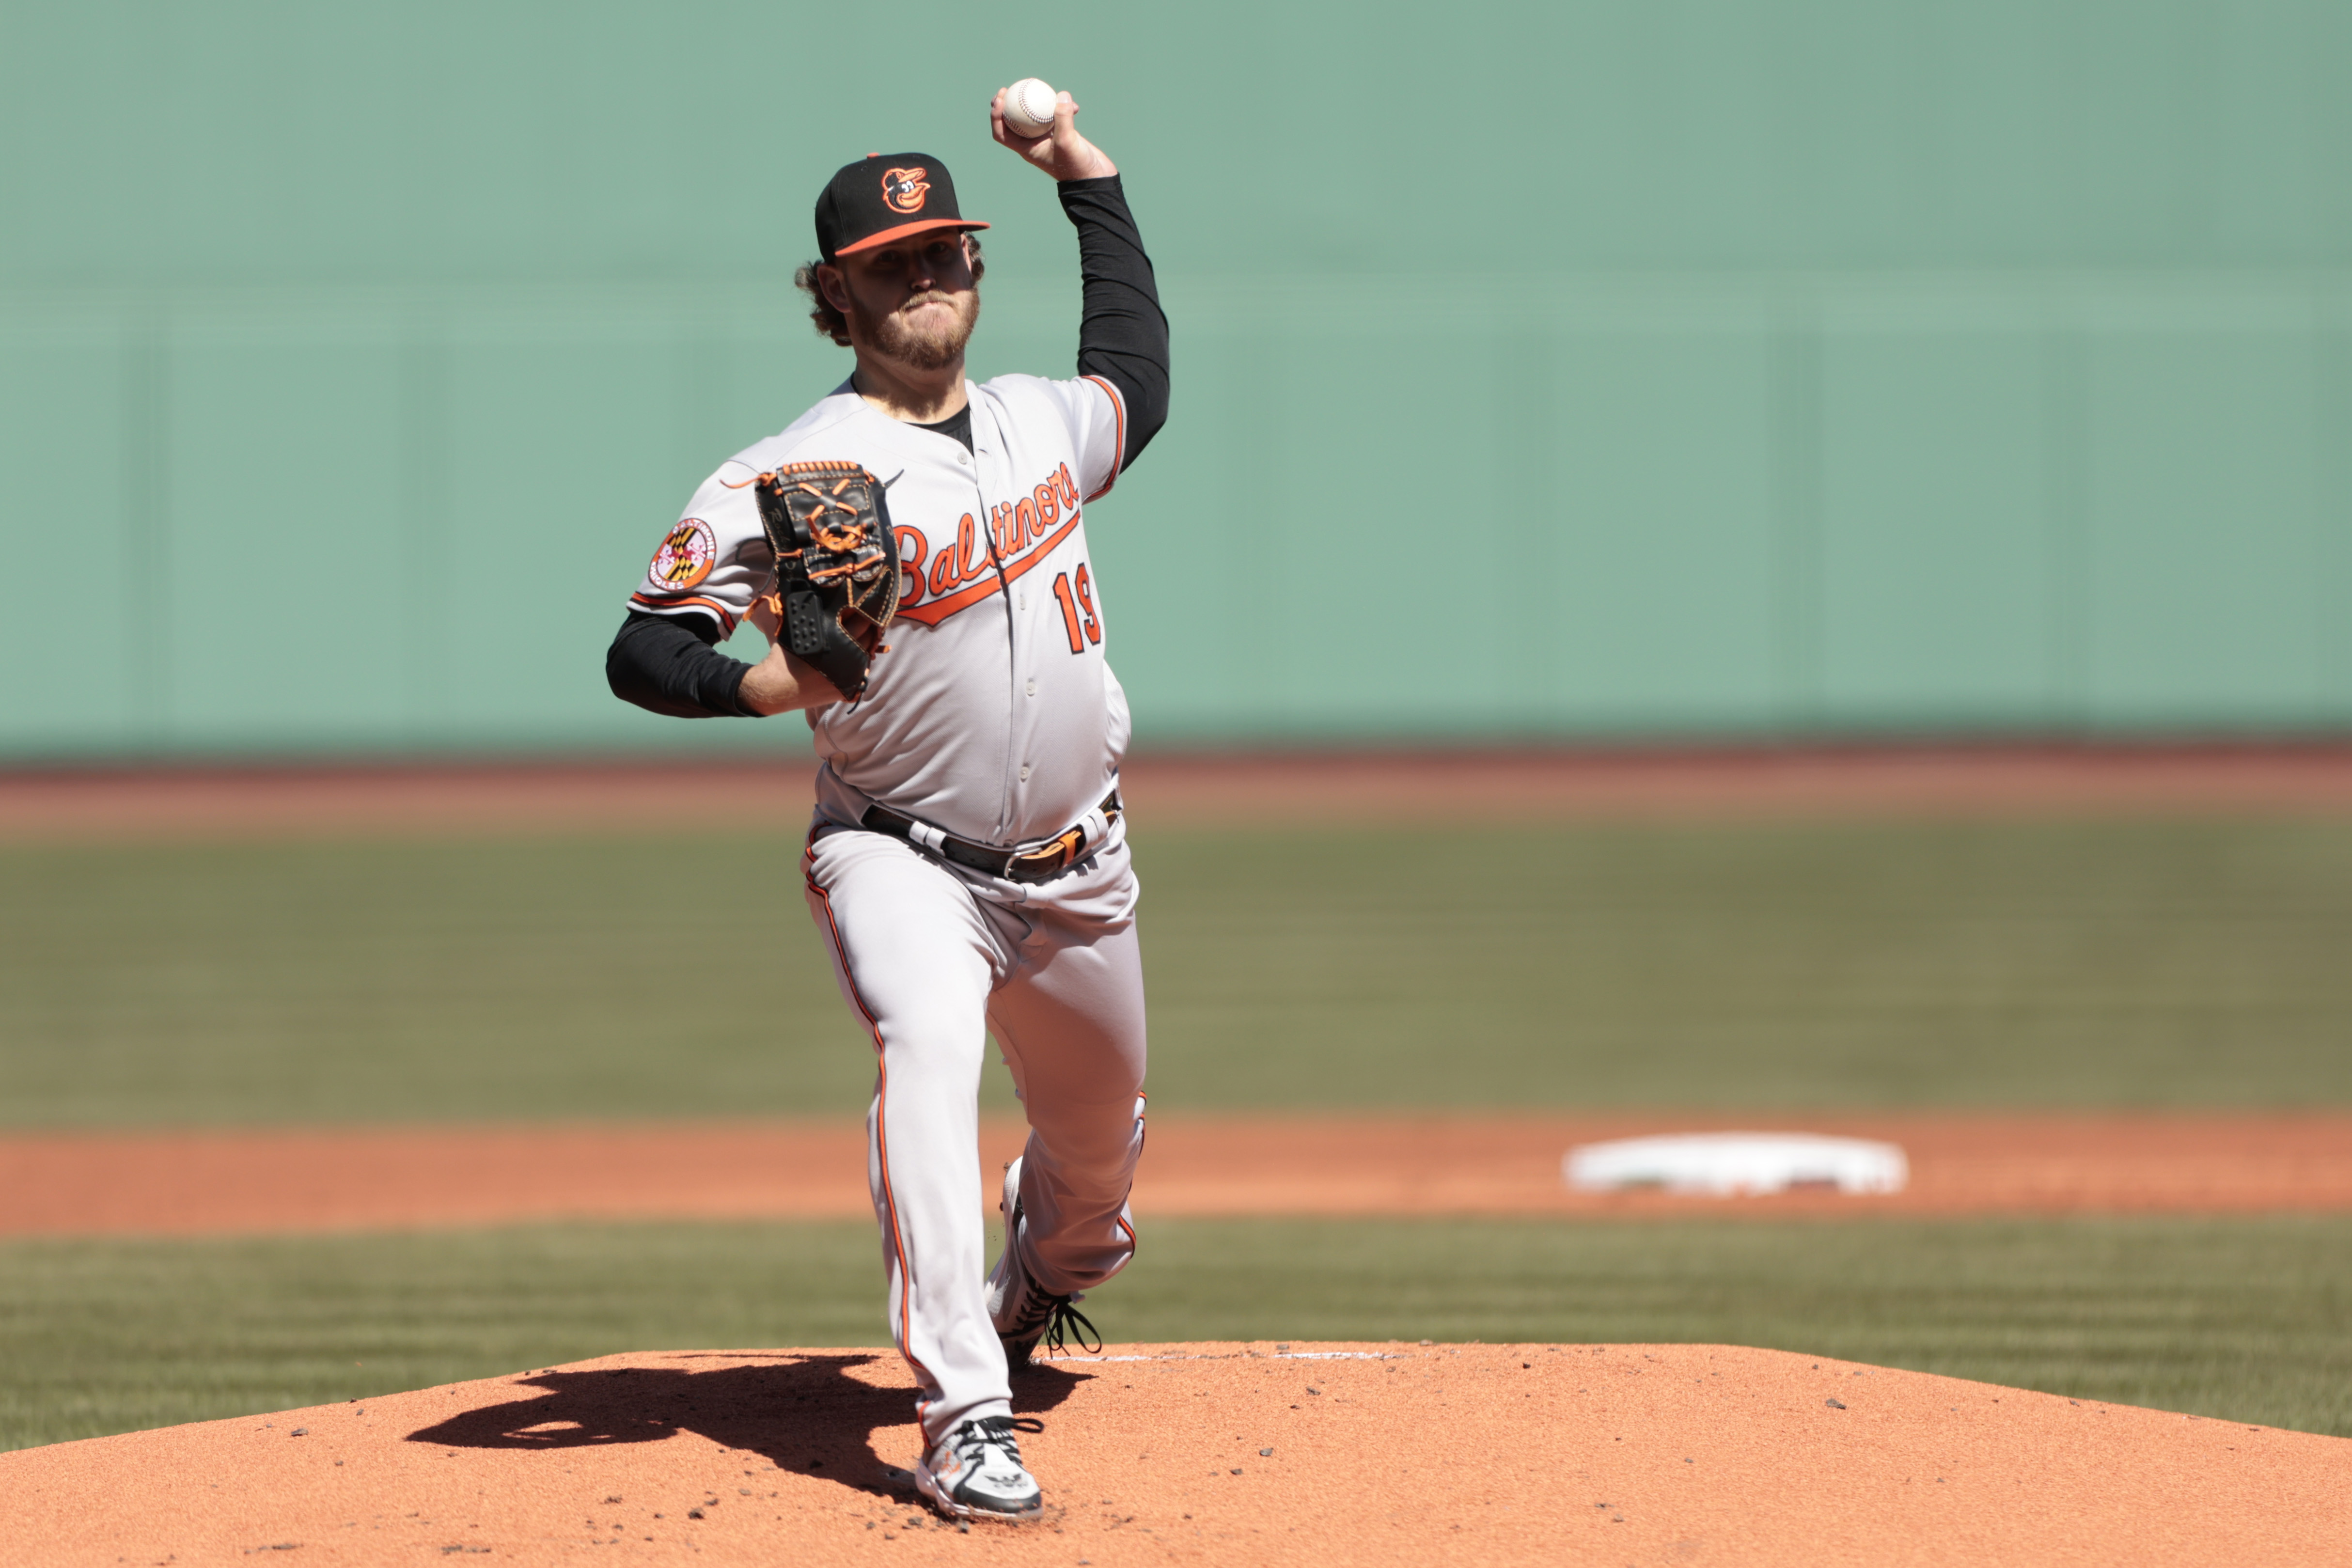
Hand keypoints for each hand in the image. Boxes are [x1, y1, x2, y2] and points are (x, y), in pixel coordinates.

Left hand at [991, 87, 1116, 181]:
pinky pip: (1056, 116)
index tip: (1001, 99)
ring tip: (1036, 87)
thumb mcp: (1067, 141)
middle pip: (1013, 122)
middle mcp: (1033, 142)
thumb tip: (1061, 94)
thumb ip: (1062, 118)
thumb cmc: (1076, 165)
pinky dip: (1062, 109)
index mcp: (1026, 148)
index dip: (996, 116)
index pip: (1002, 133)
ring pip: (1035, 116)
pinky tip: (1073, 105)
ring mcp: (1047, 137)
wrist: (1094, 178)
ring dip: (1036, 102)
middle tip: (1009, 89)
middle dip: (1008, 105)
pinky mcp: (1062, 134)